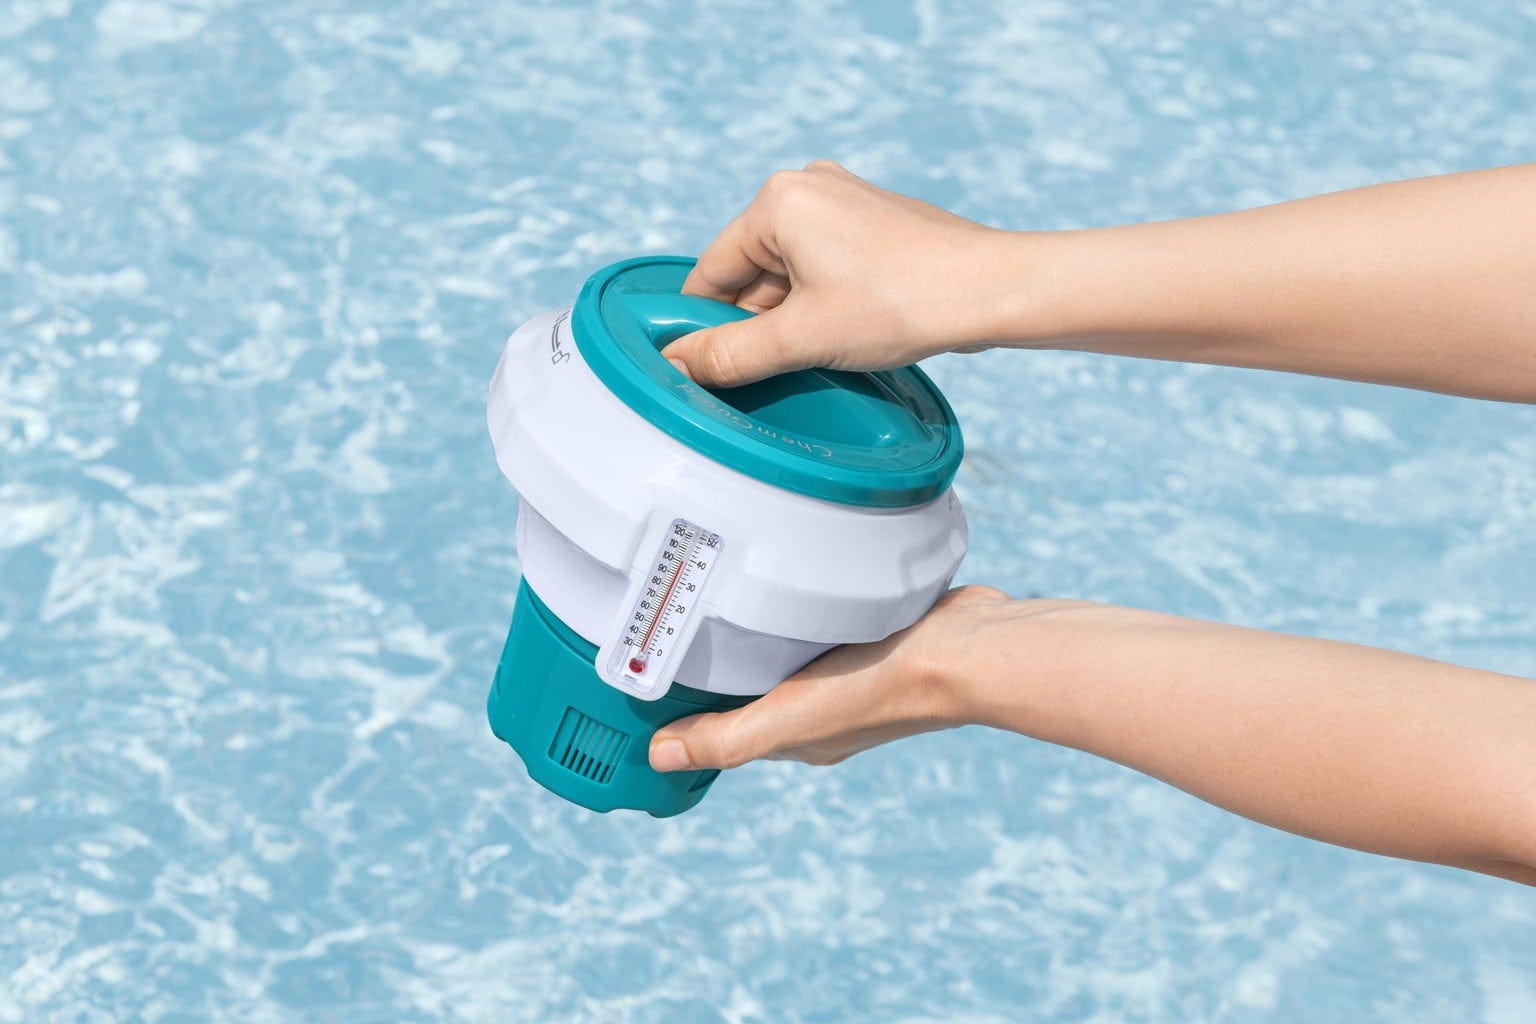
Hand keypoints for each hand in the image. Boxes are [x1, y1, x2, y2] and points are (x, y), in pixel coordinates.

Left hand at [648, 586, 1010, 770]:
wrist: (967, 647)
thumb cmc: (882, 685)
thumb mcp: (791, 716)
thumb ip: (726, 738)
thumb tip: (658, 757)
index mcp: (801, 739)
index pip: (728, 732)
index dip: (687, 715)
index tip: (648, 682)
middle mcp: (822, 711)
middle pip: (752, 694)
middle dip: (714, 672)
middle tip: (667, 629)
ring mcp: (850, 672)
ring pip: (785, 659)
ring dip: (752, 639)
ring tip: (709, 599)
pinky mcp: (870, 633)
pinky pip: (817, 627)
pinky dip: (792, 615)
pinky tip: (778, 585)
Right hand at [663, 161, 1019, 387]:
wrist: (993, 291)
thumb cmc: (903, 303)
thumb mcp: (802, 338)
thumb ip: (731, 354)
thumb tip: (677, 365)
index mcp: (778, 200)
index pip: (712, 271)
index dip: (705, 325)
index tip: (708, 368)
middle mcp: (809, 186)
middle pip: (751, 272)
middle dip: (758, 323)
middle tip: (775, 369)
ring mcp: (846, 201)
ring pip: (790, 274)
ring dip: (793, 318)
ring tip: (819, 354)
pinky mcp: (875, 223)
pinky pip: (826, 268)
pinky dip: (823, 304)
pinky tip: (844, 336)